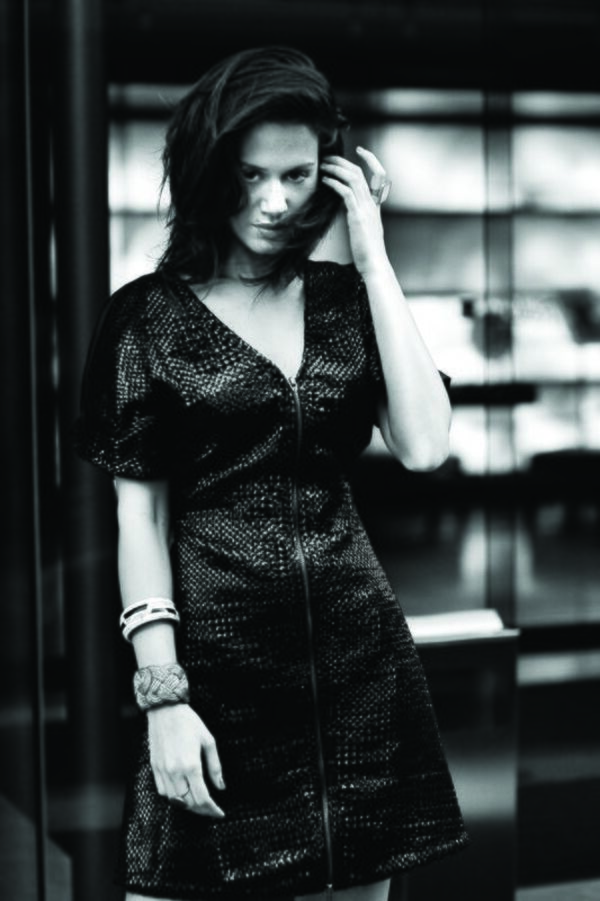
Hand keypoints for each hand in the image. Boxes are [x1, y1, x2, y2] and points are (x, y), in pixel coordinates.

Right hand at [147, 703, 224, 816]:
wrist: (165, 710)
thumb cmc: (189, 722)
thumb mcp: (209, 741)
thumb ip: (215, 766)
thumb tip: (220, 787)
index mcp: (191, 765)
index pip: (202, 798)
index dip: (212, 809)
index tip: (219, 813)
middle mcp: (175, 772)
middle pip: (188, 803)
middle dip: (202, 810)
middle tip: (211, 810)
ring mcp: (163, 771)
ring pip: (175, 801)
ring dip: (188, 806)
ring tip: (199, 804)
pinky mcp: (154, 768)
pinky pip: (163, 791)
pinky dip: (173, 798)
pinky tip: (182, 794)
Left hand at [320, 147, 389, 276]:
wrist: (374, 263)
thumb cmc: (368, 250)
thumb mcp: (365, 228)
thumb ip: (359, 215)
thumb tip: (348, 208)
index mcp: (375, 205)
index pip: (379, 174)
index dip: (370, 159)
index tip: (359, 150)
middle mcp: (372, 204)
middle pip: (360, 172)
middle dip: (343, 161)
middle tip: (329, 157)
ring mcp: (366, 209)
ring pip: (353, 179)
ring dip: (336, 169)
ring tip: (323, 166)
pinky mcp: (357, 217)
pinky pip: (346, 193)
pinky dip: (335, 184)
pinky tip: (325, 181)